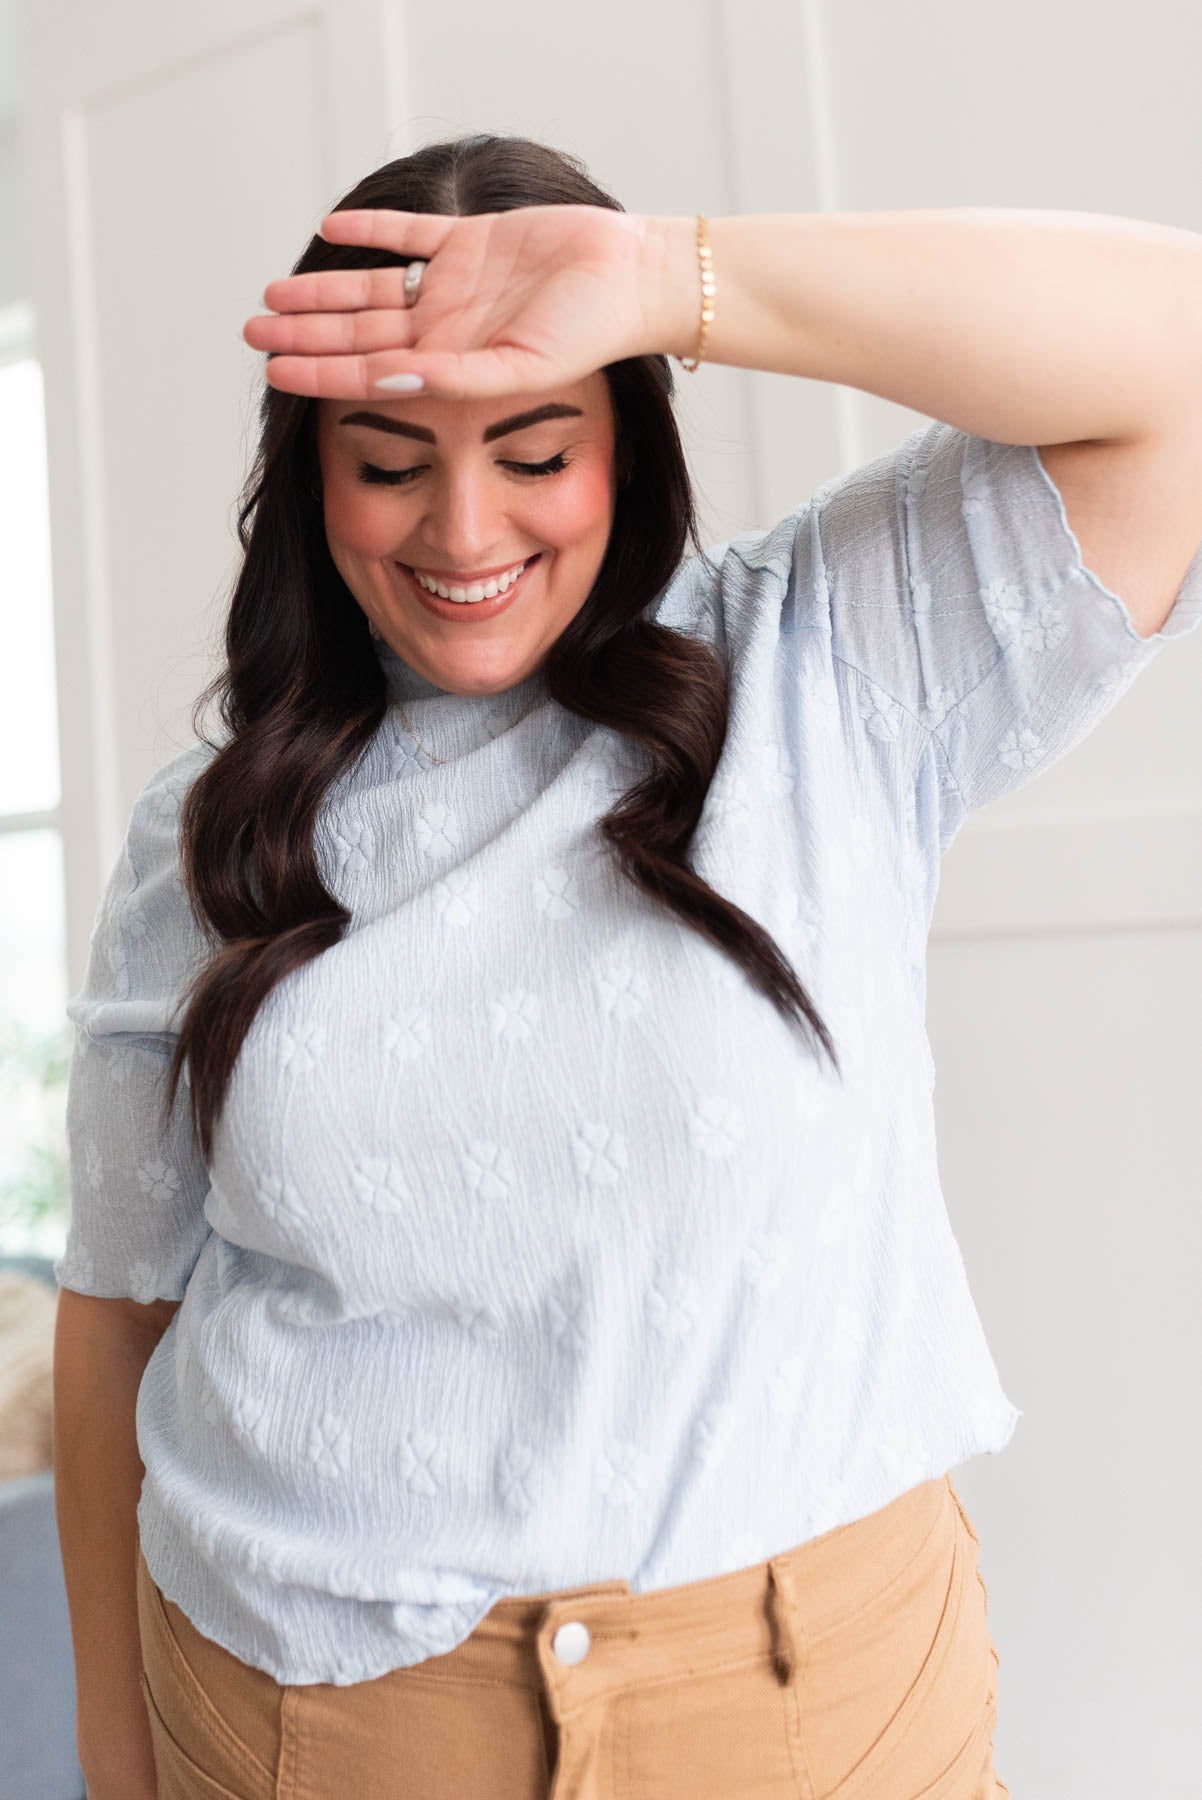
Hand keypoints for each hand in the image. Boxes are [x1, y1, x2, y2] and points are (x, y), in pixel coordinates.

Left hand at [243, 205, 691, 400]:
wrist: (636, 280)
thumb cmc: (591, 335)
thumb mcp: (518, 369)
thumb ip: (451, 378)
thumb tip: (383, 379)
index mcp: (453, 365)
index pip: (368, 371)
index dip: (317, 370)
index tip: (271, 369)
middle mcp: (448, 328)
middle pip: (359, 330)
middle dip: (304, 332)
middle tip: (251, 330)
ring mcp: (457, 284)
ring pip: (373, 287)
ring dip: (324, 288)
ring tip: (274, 291)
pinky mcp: (473, 239)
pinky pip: (411, 233)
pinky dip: (372, 229)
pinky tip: (331, 228)